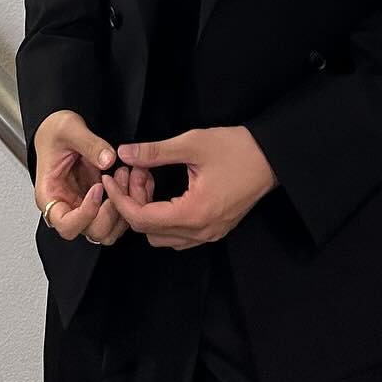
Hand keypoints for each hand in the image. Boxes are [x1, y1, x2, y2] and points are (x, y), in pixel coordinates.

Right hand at [32, 109, 156, 244]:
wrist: (58, 130)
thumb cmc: (54, 132)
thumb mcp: (68, 129)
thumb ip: (89, 144)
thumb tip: (108, 159)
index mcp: (50, 195)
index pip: (66, 225)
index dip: (86, 214)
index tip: (98, 188)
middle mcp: (67, 207)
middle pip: (91, 231)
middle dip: (111, 210)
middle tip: (118, 179)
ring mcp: (84, 207)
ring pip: (107, 230)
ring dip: (122, 209)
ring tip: (125, 176)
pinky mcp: (98, 202)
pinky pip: (116, 216)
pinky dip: (128, 202)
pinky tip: (130, 178)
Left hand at [102, 125, 277, 249]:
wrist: (272, 158)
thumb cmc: (236, 148)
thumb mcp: (193, 144)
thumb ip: (155, 152)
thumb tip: (124, 153)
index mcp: (193, 214)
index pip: (142, 219)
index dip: (120, 199)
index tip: (109, 179)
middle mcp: (200, 232)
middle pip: (148, 231)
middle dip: (134, 202)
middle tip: (136, 170)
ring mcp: (209, 235)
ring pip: (162, 237)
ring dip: (148, 210)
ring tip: (150, 177)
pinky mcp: (215, 230)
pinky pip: (179, 235)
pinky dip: (164, 216)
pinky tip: (166, 190)